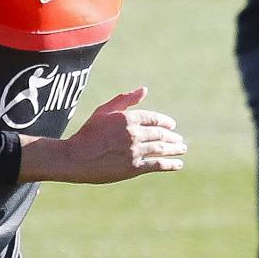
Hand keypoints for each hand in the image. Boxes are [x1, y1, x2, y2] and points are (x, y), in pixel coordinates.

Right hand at [18, 87, 185, 183]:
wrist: (76, 158)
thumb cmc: (88, 133)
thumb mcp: (104, 111)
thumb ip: (125, 100)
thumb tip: (144, 90)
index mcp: (128, 118)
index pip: (154, 119)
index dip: (165, 122)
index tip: (172, 126)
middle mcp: (134, 134)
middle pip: (160, 134)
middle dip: (172, 137)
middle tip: (179, 140)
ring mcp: (135, 151)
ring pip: (161, 148)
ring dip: (175, 149)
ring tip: (182, 149)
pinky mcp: (134, 168)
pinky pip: (157, 165)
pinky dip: (170, 164)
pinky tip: (178, 164)